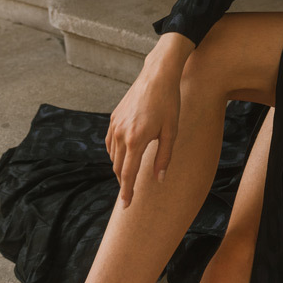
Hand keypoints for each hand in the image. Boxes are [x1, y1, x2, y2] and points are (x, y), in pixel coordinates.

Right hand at [105, 34, 192, 205]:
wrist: (157, 76)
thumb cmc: (168, 103)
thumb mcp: (171, 131)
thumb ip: (164, 158)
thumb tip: (158, 180)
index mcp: (136, 140)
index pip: (128, 173)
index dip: (127, 192)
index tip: (125, 206)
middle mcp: (121, 134)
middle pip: (118, 167)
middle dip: (123, 182)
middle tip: (129, 195)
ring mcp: (115, 125)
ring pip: (113, 156)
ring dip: (120, 168)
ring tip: (129, 176)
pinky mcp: (113, 118)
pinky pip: (111, 143)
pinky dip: (116, 154)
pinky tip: (124, 156)